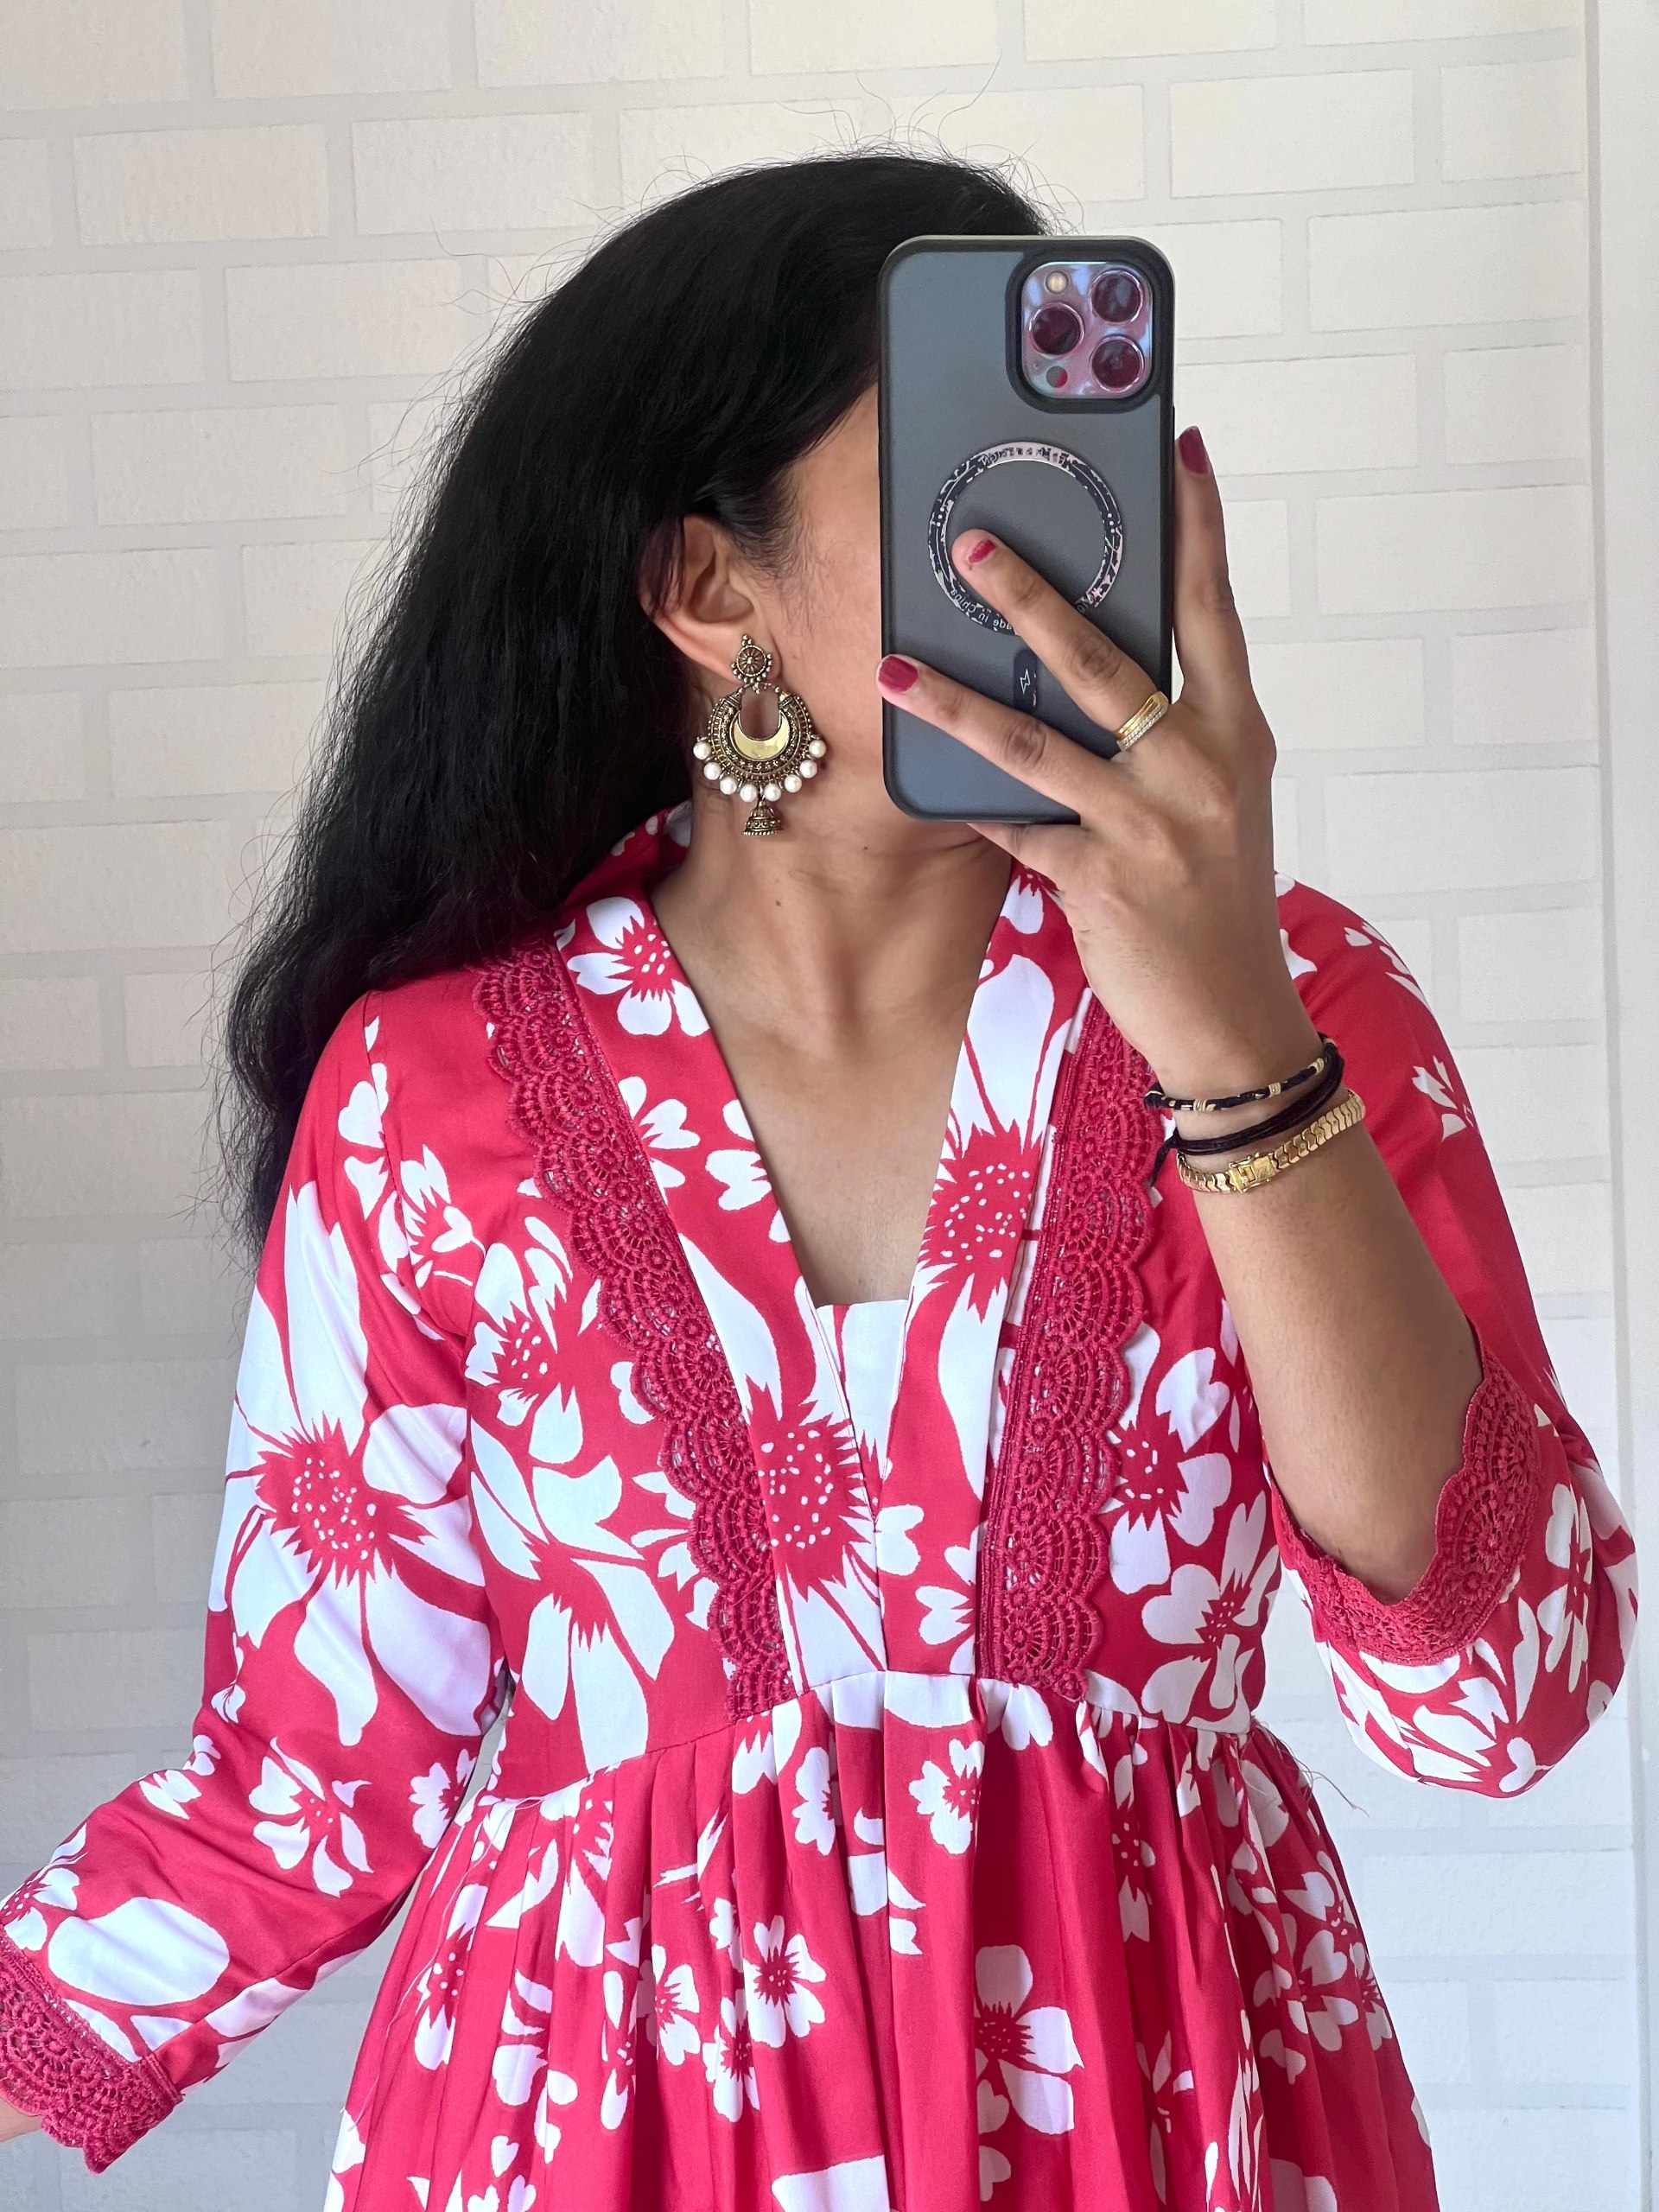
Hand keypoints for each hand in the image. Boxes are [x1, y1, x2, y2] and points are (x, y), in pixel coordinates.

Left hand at [874, 424, 1322, 1099]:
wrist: (1233, 1017)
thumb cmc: (1215, 901)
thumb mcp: (1213, 803)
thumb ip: (1166, 737)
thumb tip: (1082, 672)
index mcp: (1235, 732)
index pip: (1213, 611)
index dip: (1197, 528)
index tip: (1181, 448)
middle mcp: (1200, 765)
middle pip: (1107, 660)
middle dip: (1035, 597)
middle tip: (975, 543)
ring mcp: (1152, 824)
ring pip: (1040, 742)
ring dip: (959, 700)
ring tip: (897, 664)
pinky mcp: (1105, 881)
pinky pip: (1019, 828)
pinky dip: (971, 806)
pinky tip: (921, 780)